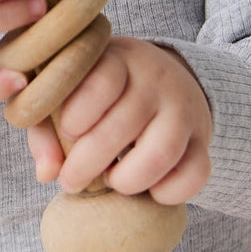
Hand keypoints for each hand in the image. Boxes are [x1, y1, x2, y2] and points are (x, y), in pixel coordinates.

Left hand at [26, 38, 211, 203]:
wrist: (166, 78)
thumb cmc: (101, 93)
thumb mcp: (70, 94)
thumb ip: (47, 129)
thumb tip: (47, 173)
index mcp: (118, 59)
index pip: (103, 79)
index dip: (79, 112)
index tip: (66, 131)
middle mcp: (156, 80)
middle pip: (125, 124)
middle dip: (88, 163)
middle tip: (71, 180)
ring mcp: (184, 110)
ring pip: (162, 152)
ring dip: (128, 179)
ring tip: (111, 181)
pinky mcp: (203, 140)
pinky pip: (196, 174)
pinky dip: (168, 192)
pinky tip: (147, 189)